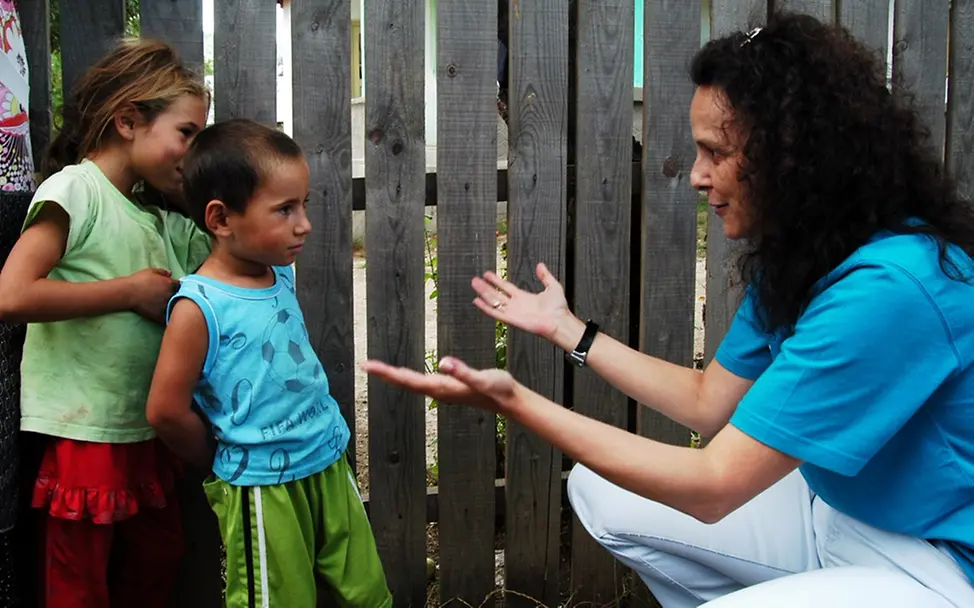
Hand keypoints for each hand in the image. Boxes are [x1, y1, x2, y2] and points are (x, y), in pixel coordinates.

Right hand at [125, 268, 178, 323]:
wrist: (128, 293)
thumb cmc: (139, 280)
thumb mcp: (151, 271)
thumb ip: (163, 272)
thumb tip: (171, 273)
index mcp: (170, 284)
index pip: (181, 286)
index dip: (178, 287)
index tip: (175, 289)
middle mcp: (171, 295)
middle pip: (181, 297)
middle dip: (179, 297)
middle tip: (174, 298)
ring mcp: (166, 305)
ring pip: (176, 308)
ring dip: (175, 308)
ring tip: (171, 307)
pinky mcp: (160, 314)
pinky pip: (168, 317)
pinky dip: (169, 317)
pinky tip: (167, 316)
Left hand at [362, 356, 519, 415]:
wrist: (510, 401)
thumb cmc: (499, 389)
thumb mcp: (483, 378)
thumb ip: (463, 371)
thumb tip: (443, 362)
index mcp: (442, 388)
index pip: (408, 379)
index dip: (388, 373)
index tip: (369, 366)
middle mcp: (438, 391)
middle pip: (405, 382)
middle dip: (385, 374)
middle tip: (365, 365)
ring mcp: (442, 391)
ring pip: (411, 383)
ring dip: (394, 376)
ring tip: (377, 369)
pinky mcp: (447, 388)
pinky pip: (420, 382)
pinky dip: (407, 377)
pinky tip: (403, 374)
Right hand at [472, 262, 572, 341]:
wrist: (559, 321)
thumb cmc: (559, 309)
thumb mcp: (553, 286)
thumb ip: (545, 276)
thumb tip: (540, 265)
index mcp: (524, 297)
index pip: (506, 287)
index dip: (496, 280)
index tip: (487, 274)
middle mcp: (516, 305)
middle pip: (496, 294)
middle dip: (485, 287)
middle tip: (475, 280)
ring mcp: (513, 312)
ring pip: (494, 301)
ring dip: (483, 293)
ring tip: (474, 285)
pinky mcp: (512, 319)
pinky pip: (496, 313)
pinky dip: (486, 307)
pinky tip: (478, 301)